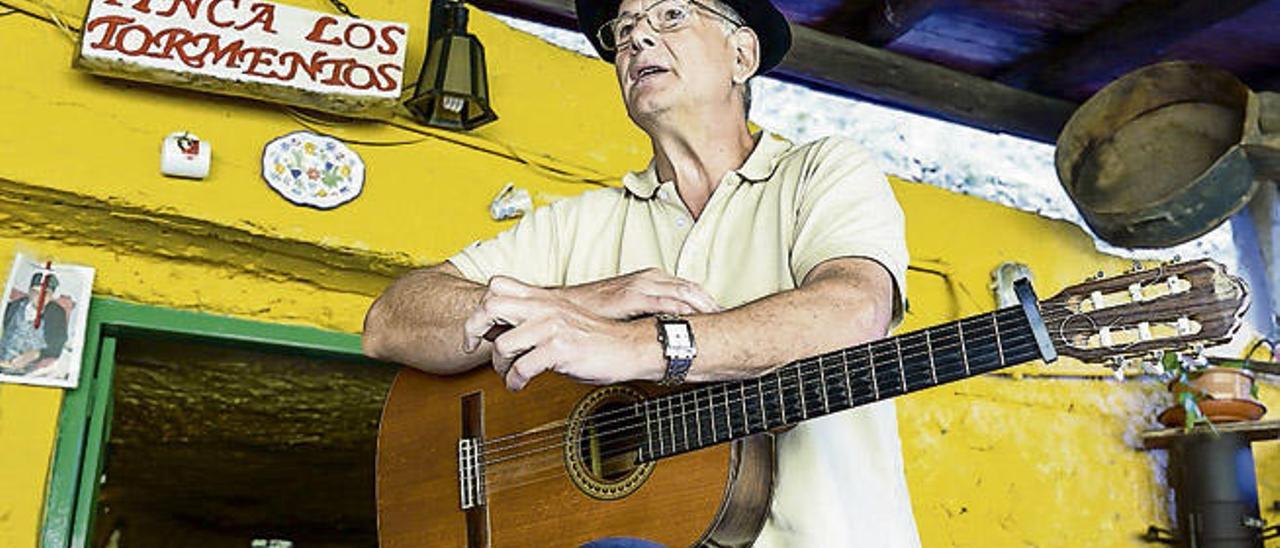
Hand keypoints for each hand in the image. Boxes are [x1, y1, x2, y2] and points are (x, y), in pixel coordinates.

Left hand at [462, 276, 661, 389]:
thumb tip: (498, 332)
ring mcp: (552, 328)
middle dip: (473, 329)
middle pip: (490, 306)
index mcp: (544, 298)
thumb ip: (532, 319)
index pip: (497, 286)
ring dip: (499, 366)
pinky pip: (522, 368)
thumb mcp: (561, 319)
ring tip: (508, 374)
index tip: (478, 330)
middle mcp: (545, 307)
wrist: (629, 347)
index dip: (480, 308)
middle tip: (472, 347)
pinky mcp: (560, 350)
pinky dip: (514, 382)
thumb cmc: (595, 339)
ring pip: (503, 344)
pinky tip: (519, 385)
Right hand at [563, 268, 720, 319]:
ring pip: (683, 292)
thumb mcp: (627, 312)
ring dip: (705, 306)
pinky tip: (696, 320)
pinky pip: (664, 302)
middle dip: (713, 304)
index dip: (708, 303)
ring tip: (723, 320)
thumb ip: (647, 317)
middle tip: (734, 321)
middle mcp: (649, 278)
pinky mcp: (631, 296)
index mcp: (650, 280)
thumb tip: (666, 333)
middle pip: (692, 288)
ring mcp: (641, 284)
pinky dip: (683, 310)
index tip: (725, 318)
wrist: (562, 309)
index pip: (688, 289)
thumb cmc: (593, 312)